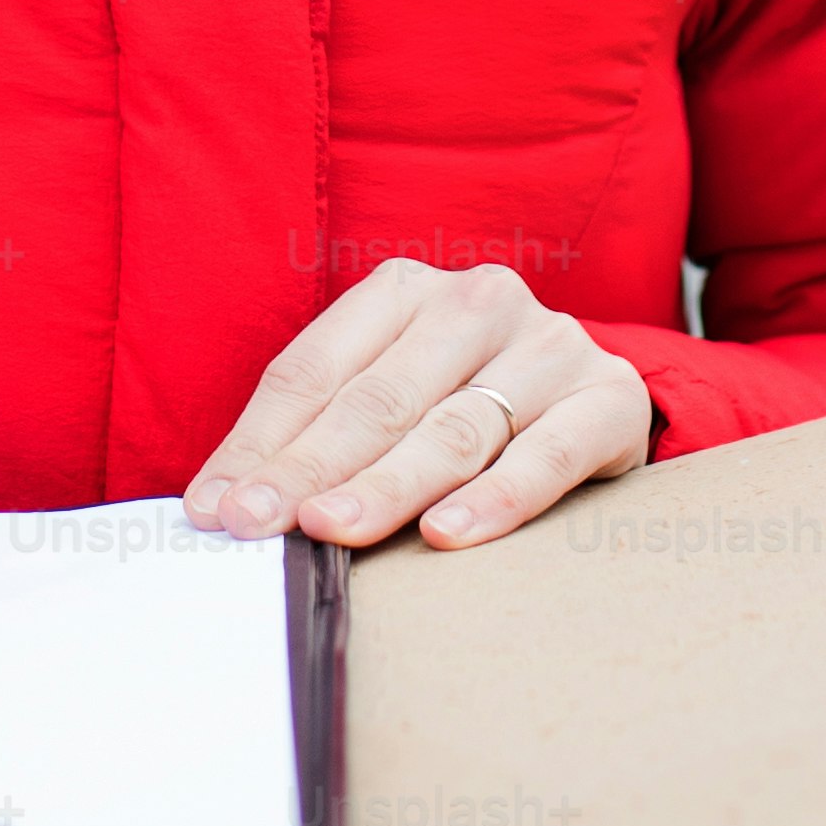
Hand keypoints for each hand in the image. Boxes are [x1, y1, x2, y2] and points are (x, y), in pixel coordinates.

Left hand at [179, 257, 650, 550]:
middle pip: (377, 398)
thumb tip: (217, 507)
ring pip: (455, 427)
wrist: (597, 406)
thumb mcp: (386, 403)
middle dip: (310, 468)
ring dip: (387, 485)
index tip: (215, 510)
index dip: (260, 443)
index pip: (314, 370)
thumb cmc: (463, 410)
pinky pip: (547, 454)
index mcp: (404, 290)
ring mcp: (550, 345)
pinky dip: (496, 498)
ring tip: (333, 530)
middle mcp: (479, 302)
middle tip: (259, 526)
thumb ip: (312, 442)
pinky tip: (445, 535)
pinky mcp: (609, 397)